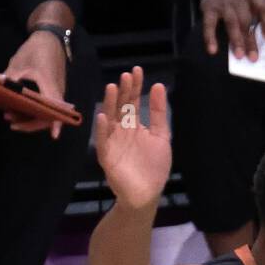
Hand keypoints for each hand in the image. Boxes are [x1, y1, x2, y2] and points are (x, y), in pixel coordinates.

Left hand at [2, 31, 68, 139]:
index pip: (55, 109)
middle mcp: (56, 93)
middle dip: (30, 123)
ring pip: (45, 112)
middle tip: (10, 122)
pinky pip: (44, 106)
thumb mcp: (19, 62)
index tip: (54, 136)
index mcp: (50, 85)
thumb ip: (11, 78)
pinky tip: (17, 107)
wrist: (49, 38)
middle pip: (48, 116)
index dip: (55, 123)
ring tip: (9, 115)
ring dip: (28, 117)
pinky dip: (32, 110)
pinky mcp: (52, 91)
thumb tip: (0, 89)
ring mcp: (55, 93)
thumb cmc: (36, 49)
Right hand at [95, 68, 171, 209]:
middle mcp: (122, 130)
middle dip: (124, 91)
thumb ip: (159, 113)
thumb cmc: (154, 167)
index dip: (135, 87)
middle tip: (126, 75)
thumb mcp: (162, 137)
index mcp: (134, 125)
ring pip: (110, 119)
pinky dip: (102, 129)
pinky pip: (103, 141)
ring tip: (113, 88)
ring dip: (111, 104)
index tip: (137, 70)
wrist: (147, 194)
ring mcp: (113, 142)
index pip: (133, 101)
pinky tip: (103, 116)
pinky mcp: (107, 156)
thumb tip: (158, 85)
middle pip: (121, 107)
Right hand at [200, 0, 264, 58]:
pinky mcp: (209, 8)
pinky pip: (209, 24)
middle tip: (254, 57)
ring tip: (239, 55)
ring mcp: (224, 2)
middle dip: (250, 39)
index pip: (264, 6)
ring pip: (231, 22)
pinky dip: (210, 37)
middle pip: (246, 19)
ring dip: (236, 39)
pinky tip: (213, 50)